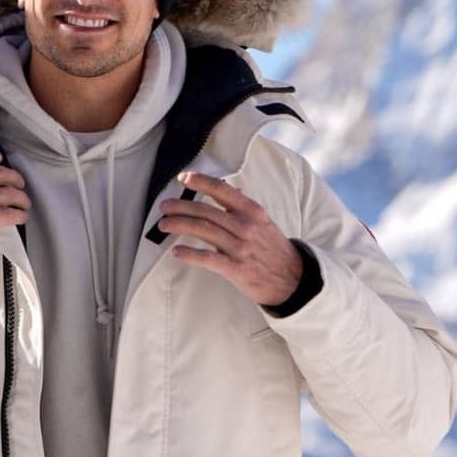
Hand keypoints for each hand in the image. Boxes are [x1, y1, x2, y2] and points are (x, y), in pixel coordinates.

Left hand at [158, 171, 301, 306]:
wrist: (293, 279)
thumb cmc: (273, 248)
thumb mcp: (263, 222)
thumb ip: (244, 207)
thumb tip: (230, 189)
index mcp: (253, 212)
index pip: (223, 190)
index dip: (201, 181)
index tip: (183, 177)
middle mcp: (246, 227)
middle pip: (206, 211)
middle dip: (181, 206)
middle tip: (164, 206)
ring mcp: (241, 248)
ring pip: (203, 231)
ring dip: (179, 225)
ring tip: (163, 225)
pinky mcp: (236, 270)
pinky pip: (208, 259)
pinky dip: (190, 254)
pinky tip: (176, 251)